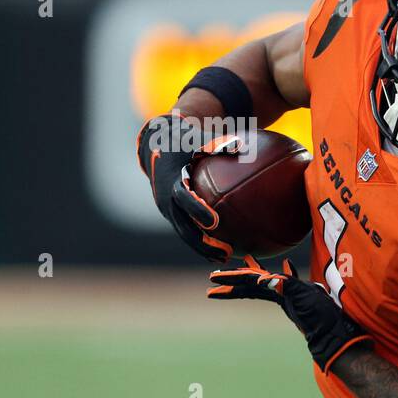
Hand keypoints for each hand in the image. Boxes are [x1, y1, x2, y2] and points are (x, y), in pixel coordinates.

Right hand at [136, 113, 233, 262]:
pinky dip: (201, 241)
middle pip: (183, 226)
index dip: (197, 210)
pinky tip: (223, 251)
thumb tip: (242, 146)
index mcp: (171, 180)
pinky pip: (186, 230)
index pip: (183, 198)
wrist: (155, 146)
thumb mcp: (196, 140)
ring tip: (225, 258)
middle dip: (201, 242)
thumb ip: (219, 145)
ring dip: (203, 248)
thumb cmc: (183, 141)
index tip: (214, 222)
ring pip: (184, 233)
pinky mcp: (172, 214)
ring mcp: (167, 209)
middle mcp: (166, 199)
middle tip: (224, 252)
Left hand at [208, 256, 371, 372]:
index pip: (248, 285)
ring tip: (245, 261)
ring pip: (268, 280)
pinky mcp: (305, 295)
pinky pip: (290, 281)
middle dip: (233, 279)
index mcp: (278, 294)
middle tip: (214, 276)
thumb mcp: (303, 299)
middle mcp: (282, 294)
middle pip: (251, 283)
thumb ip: (286, 287)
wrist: (337, 333)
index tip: (212, 282)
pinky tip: (286, 266)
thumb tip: (264, 280)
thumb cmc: (321, 318)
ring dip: (255, 271)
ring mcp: (293, 295)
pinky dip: (285, 273)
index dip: (230, 283)